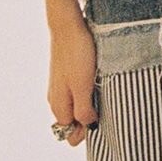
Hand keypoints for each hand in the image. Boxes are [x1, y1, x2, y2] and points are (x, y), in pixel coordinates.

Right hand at [47, 15, 97, 147]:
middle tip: (105, 105)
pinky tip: (99, 83)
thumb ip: (83, 110)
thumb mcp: (82, 86)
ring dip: (91, 105)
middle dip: (89, 119)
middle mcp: (56, 99)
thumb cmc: (77, 55)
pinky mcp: (68, 76)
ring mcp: (61, 87)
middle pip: (73, 122)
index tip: (101, 119)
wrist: (69, 26)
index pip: (69, 134)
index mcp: (58, 105)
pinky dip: (89, 93)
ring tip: (104, 92)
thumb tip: (88, 128)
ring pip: (77, 107)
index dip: (86, 132)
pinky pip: (78, 93)